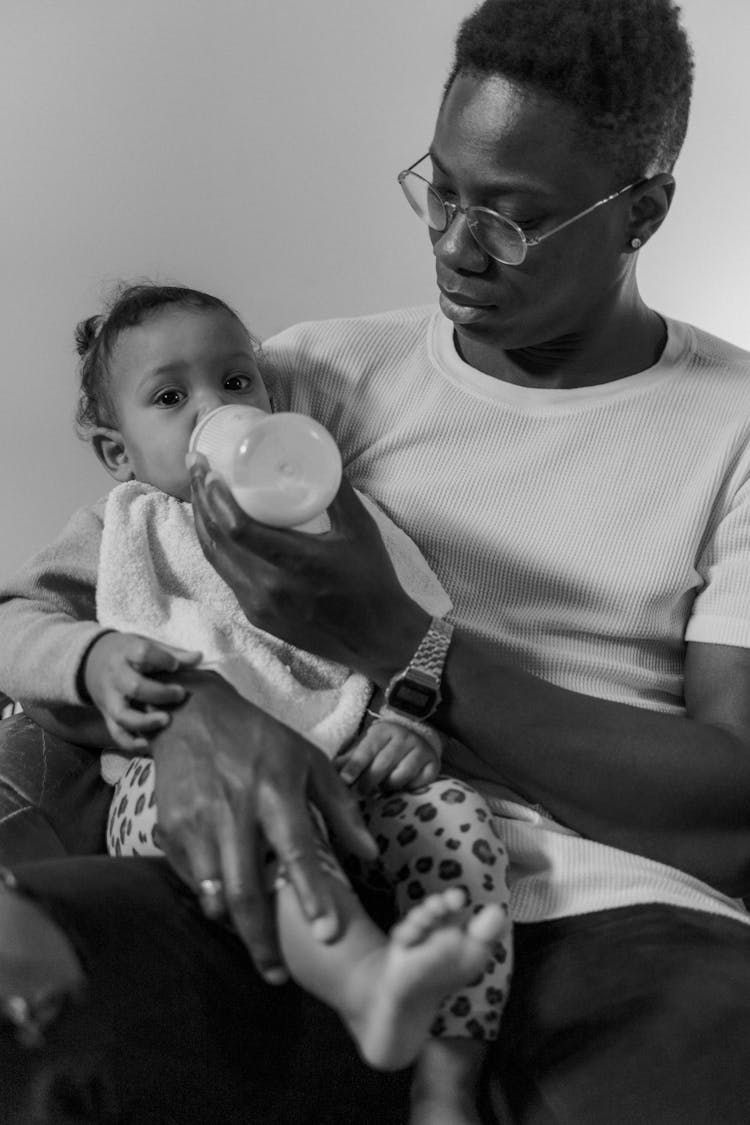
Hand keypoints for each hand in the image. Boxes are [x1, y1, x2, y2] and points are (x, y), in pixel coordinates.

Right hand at [82, 631, 201, 750]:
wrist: (90, 661)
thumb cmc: (126, 653)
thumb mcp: (144, 644)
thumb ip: (171, 653)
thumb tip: (199, 657)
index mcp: (126, 653)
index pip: (141, 653)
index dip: (160, 659)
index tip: (174, 665)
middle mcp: (116, 677)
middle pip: (134, 687)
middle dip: (159, 693)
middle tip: (181, 694)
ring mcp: (110, 699)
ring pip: (123, 715)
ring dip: (145, 722)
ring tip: (167, 720)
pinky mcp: (107, 716)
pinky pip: (116, 734)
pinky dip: (131, 743)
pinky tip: (150, 745)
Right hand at [149, 668, 377, 981]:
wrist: (192, 713)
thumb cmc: (261, 738)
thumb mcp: (309, 760)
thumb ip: (341, 808)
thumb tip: (371, 855)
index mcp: (276, 790)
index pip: (297, 850)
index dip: (312, 894)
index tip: (326, 934)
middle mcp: (235, 809)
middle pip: (247, 890)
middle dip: (262, 940)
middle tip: (279, 974)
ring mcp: (198, 821)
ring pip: (215, 893)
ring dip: (234, 927)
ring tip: (256, 946)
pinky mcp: (171, 827)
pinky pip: (193, 878)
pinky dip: (211, 899)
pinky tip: (227, 907)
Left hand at [187, 452, 427, 681]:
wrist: (377, 638)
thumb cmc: (373, 582)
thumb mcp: (361, 529)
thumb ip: (338, 491)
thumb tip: (321, 452)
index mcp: (298, 564)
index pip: (239, 529)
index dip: (215, 497)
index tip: (208, 469)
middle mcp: (272, 589)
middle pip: (217, 541)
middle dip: (200, 501)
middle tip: (197, 468)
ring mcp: (261, 607)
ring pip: (216, 560)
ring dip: (203, 524)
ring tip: (201, 492)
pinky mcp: (257, 617)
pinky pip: (227, 576)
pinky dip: (217, 547)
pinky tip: (216, 527)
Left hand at [336, 719, 439, 794]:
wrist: (417, 734)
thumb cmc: (384, 746)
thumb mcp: (367, 746)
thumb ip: (349, 759)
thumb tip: (328, 771)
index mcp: (382, 731)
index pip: (366, 750)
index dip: (354, 766)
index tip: (344, 781)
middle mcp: (403, 737)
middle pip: (382, 765)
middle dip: (369, 782)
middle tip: (361, 793)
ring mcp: (420, 750)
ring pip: (400, 776)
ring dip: (389, 786)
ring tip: (383, 787)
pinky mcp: (434, 764)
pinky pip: (419, 783)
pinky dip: (409, 788)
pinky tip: (403, 786)